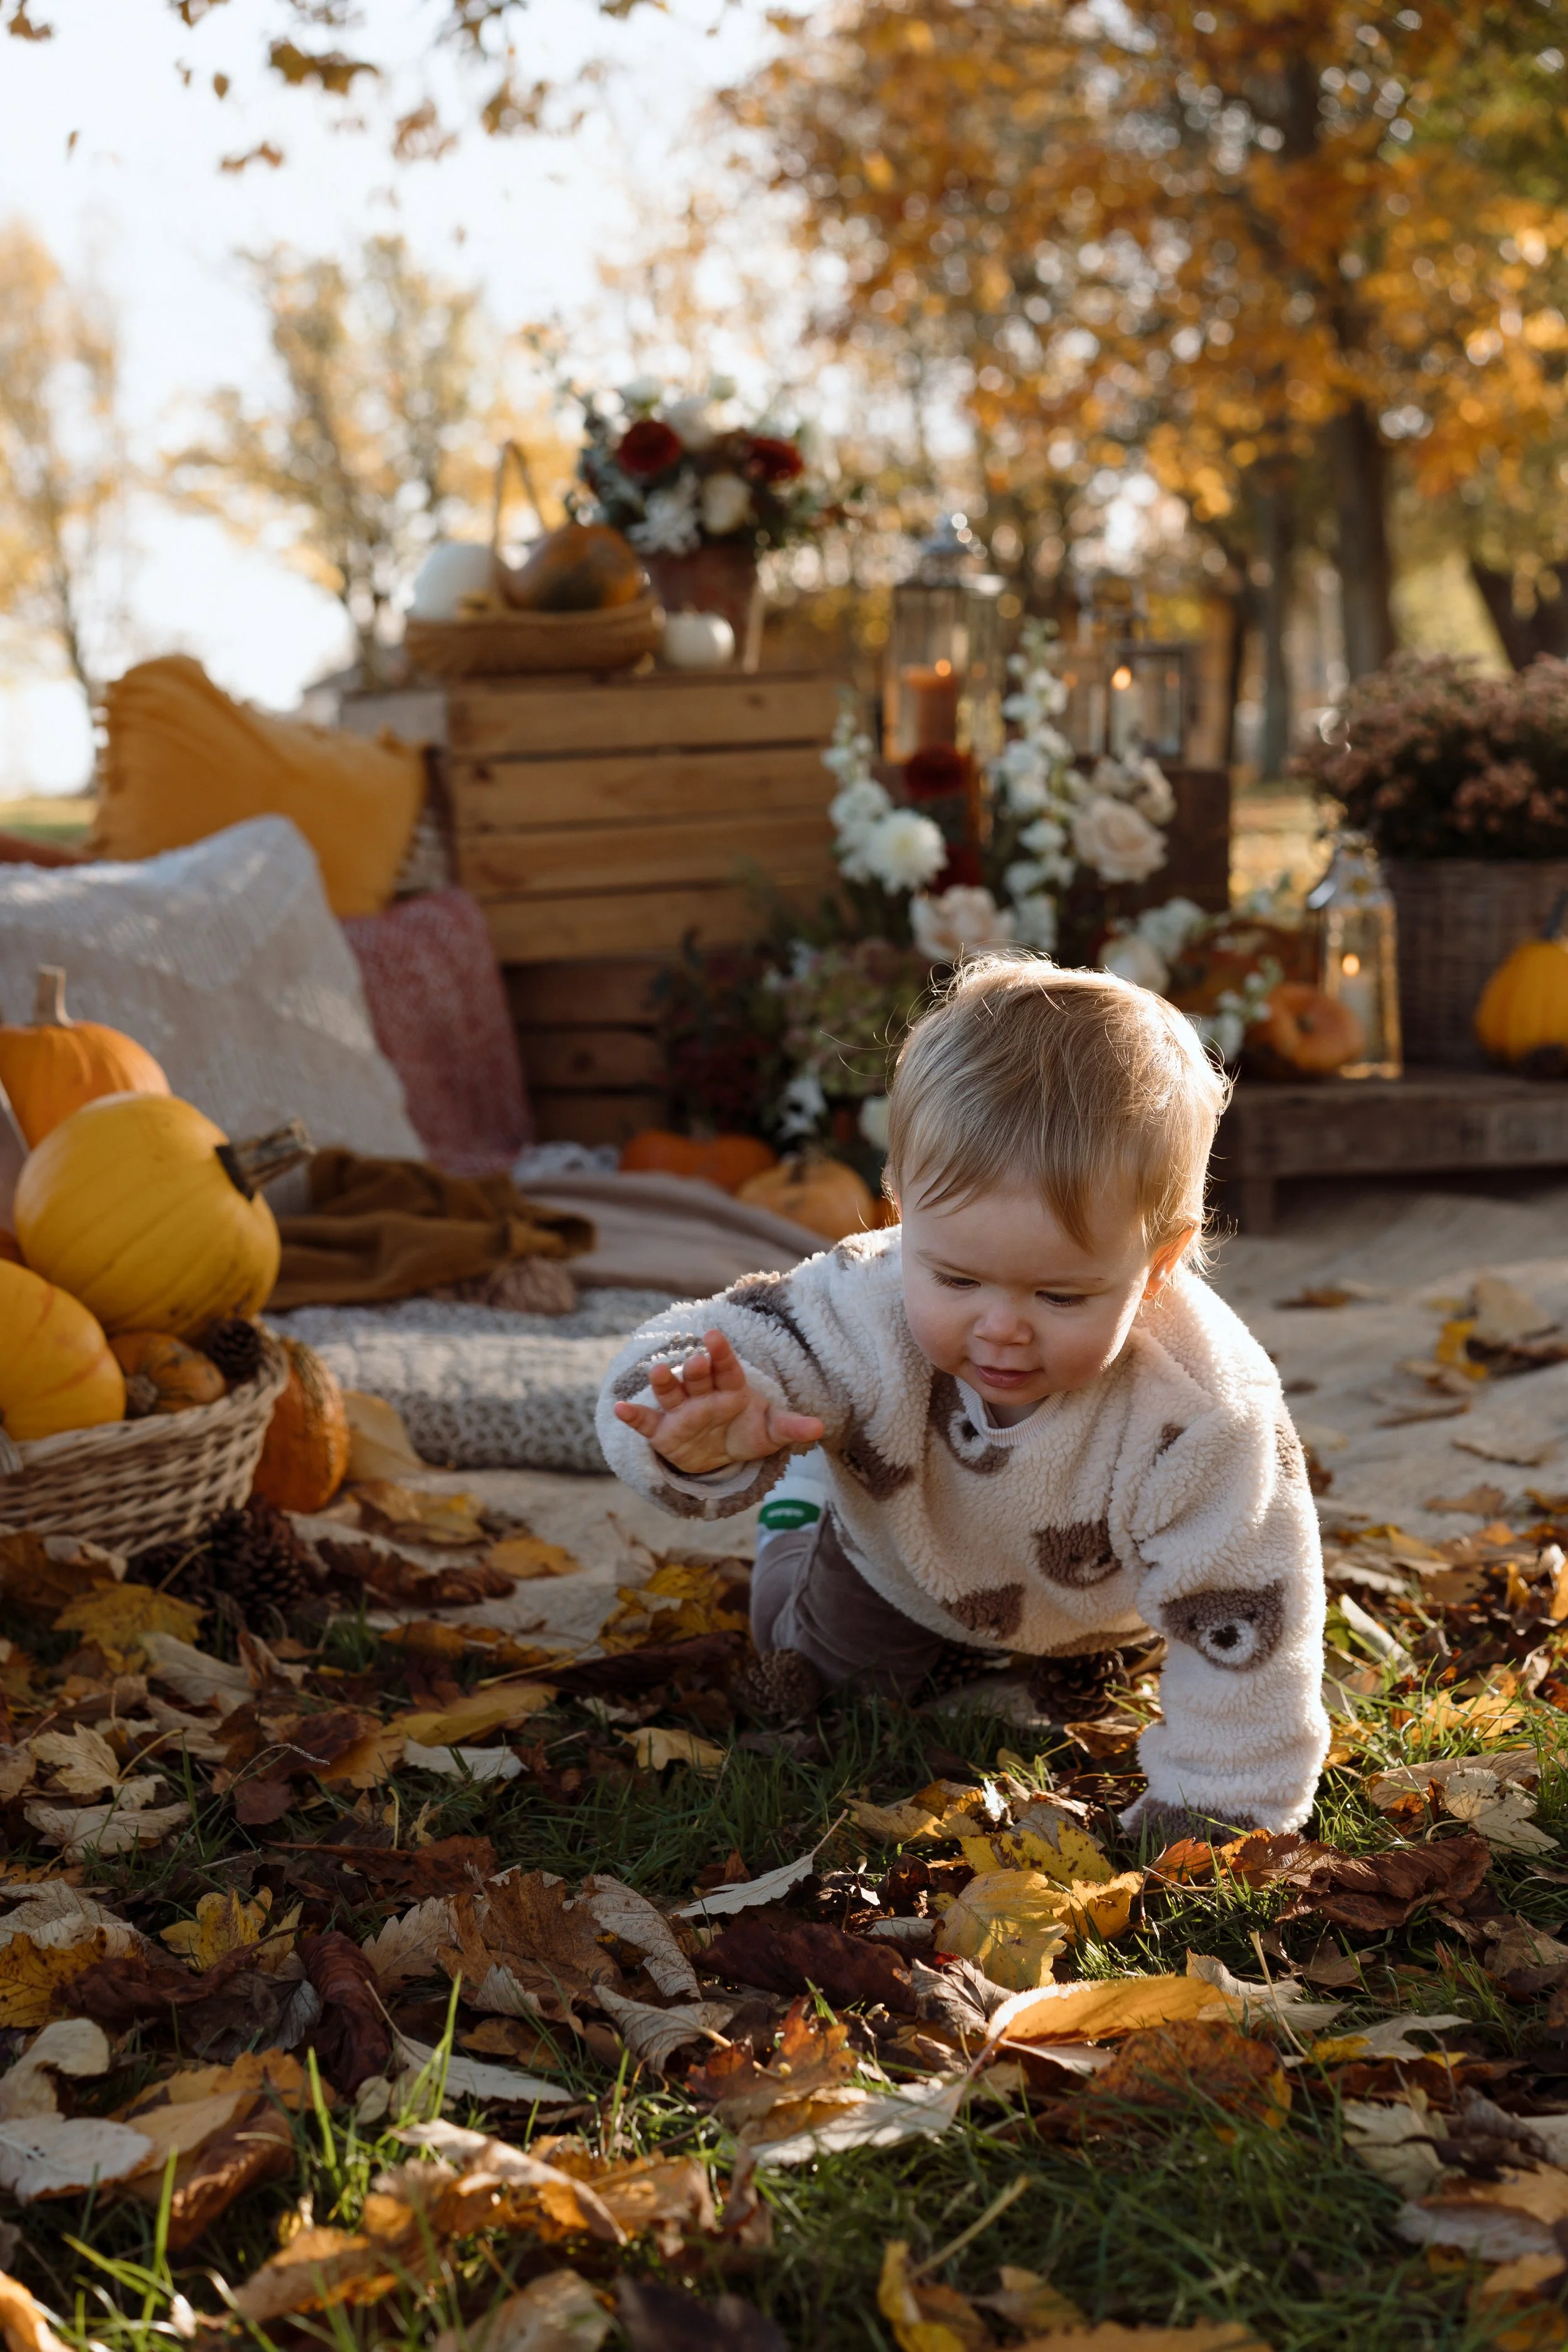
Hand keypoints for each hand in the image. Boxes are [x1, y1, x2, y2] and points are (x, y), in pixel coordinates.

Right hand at [612, 1328, 823, 1475]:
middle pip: (698, 1377)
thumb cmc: (747, 1433)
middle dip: (696, 1368)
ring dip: (664, 1381)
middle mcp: (703, 1394)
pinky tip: (619, 1408)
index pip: (727, 1367)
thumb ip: (791, 1427)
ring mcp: (681, 1411)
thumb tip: (821, 1428)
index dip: (721, 1353)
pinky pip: (647, 1422)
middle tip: (696, 1359)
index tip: (714, 1337)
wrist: (721, 1455)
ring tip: (658, 1371)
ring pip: (671, 1392)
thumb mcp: (771, 1433)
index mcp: (731, 1388)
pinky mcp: (663, 1431)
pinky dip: (633, 1416)